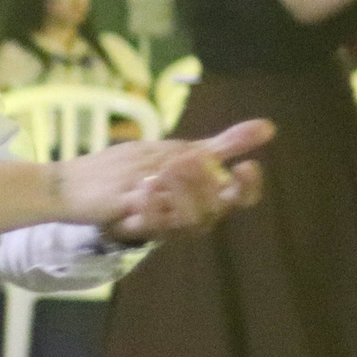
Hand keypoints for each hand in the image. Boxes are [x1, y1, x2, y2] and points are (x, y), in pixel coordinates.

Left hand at [55, 120, 273, 238]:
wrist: (87, 187)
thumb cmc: (143, 172)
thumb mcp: (184, 152)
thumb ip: (224, 145)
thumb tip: (268, 127)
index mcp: (206, 198)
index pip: (240, 200)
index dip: (248, 187)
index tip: (246, 166)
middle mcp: (190, 217)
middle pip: (213, 212)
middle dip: (205, 184)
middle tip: (190, 158)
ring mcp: (163, 226)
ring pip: (184, 223)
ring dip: (180, 195)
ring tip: (165, 169)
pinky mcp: (133, 229)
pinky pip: (147, 226)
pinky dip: (148, 207)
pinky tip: (143, 185)